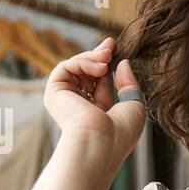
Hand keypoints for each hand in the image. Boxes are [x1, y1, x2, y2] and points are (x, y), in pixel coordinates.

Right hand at [43, 36, 145, 165]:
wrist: (100, 144)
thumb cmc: (120, 133)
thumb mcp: (134, 105)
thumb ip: (129, 84)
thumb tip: (124, 63)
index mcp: (97, 111)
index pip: (100, 80)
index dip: (106, 62)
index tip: (115, 47)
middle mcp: (79, 105)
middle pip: (86, 71)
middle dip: (99, 55)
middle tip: (111, 45)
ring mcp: (66, 99)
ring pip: (76, 67)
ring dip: (93, 57)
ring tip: (107, 58)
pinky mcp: (54, 93)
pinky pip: (66, 67)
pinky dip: (83, 62)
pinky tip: (99, 67)